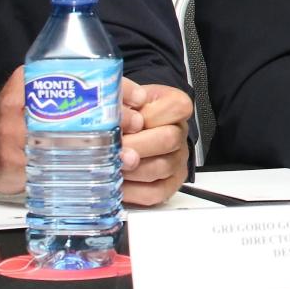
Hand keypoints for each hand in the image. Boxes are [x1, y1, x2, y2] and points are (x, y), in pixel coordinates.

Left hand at [119, 81, 192, 205]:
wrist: (125, 130)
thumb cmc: (125, 113)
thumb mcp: (123, 95)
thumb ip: (121, 95)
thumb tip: (117, 112)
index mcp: (175, 106)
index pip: (176, 108)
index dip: (149, 116)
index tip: (126, 122)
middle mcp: (180, 133)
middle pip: (168, 140)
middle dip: (134, 146)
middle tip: (111, 148)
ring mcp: (176, 161)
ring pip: (160, 168)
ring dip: (130, 169)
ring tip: (109, 165)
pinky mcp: (168, 185)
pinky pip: (154, 194)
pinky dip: (132, 192)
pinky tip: (115, 184)